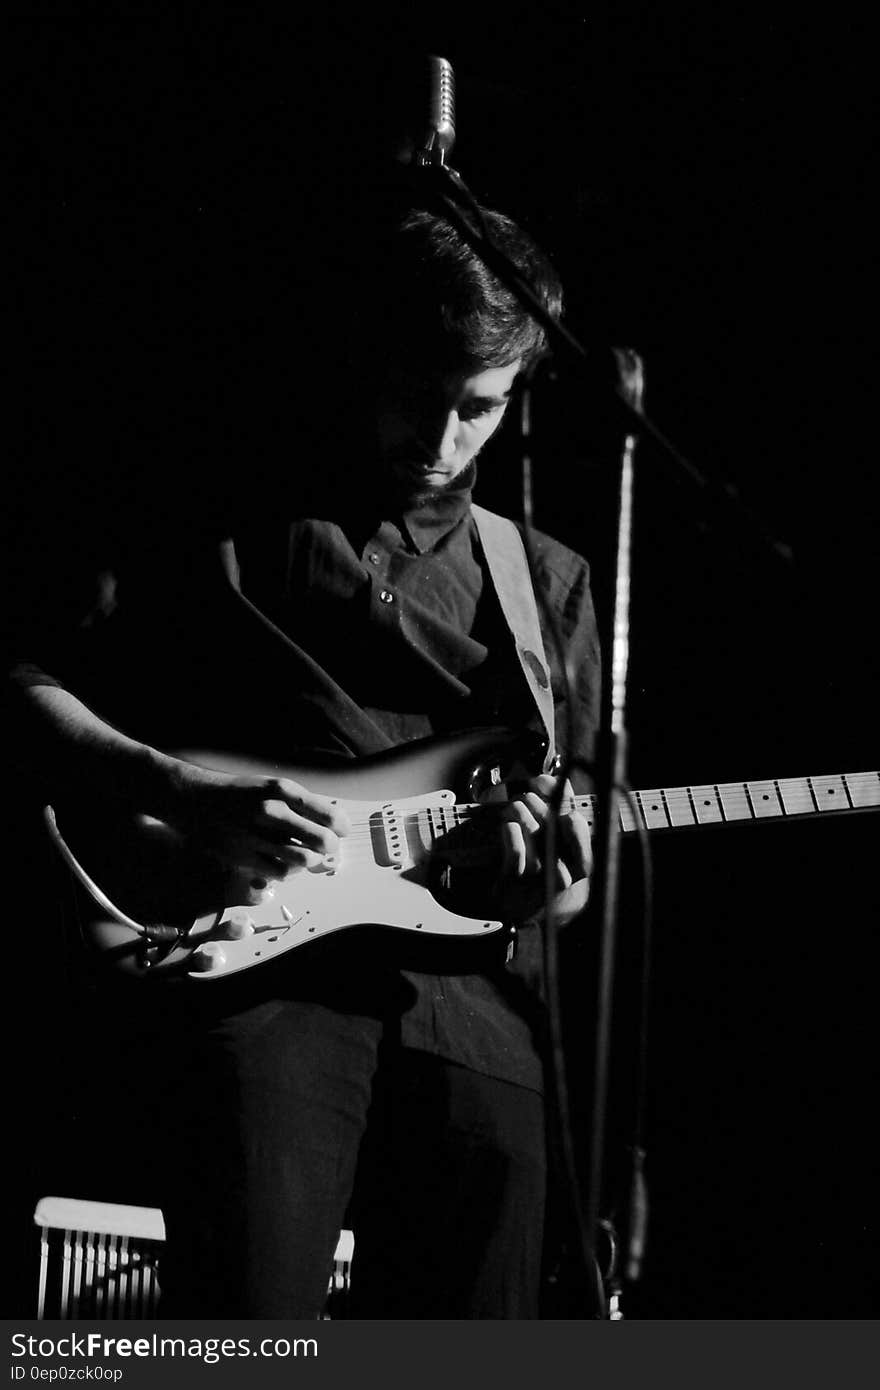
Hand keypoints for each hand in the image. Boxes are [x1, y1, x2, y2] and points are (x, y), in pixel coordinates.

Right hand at [163, 759, 350, 901]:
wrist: (194, 799)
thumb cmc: (239, 794)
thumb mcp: (271, 787)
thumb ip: (301, 804)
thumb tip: (334, 824)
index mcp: (283, 790)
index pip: (330, 815)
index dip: (342, 828)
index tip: (341, 831)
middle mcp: (272, 811)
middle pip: (322, 841)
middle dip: (330, 847)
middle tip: (327, 847)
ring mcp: (257, 835)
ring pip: (303, 860)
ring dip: (309, 860)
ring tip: (304, 854)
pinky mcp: (244, 856)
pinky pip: (279, 873)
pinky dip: (287, 871)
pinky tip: (282, 862)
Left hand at [494, 773, 591, 925]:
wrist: (533, 914)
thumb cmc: (551, 869)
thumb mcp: (565, 843)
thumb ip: (561, 808)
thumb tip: (545, 779)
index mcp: (581, 863)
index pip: (575, 824)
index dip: (558, 799)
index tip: (542, 785)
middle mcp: (563, 873)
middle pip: (548, 821)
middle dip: (532, 802)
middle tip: (523, 799)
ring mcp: (538, 880)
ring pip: (529, 830)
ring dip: (517, 811)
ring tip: (513, 808)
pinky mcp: (513, 885)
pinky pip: (514, 850)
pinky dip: (509, 832)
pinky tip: (507, 826)